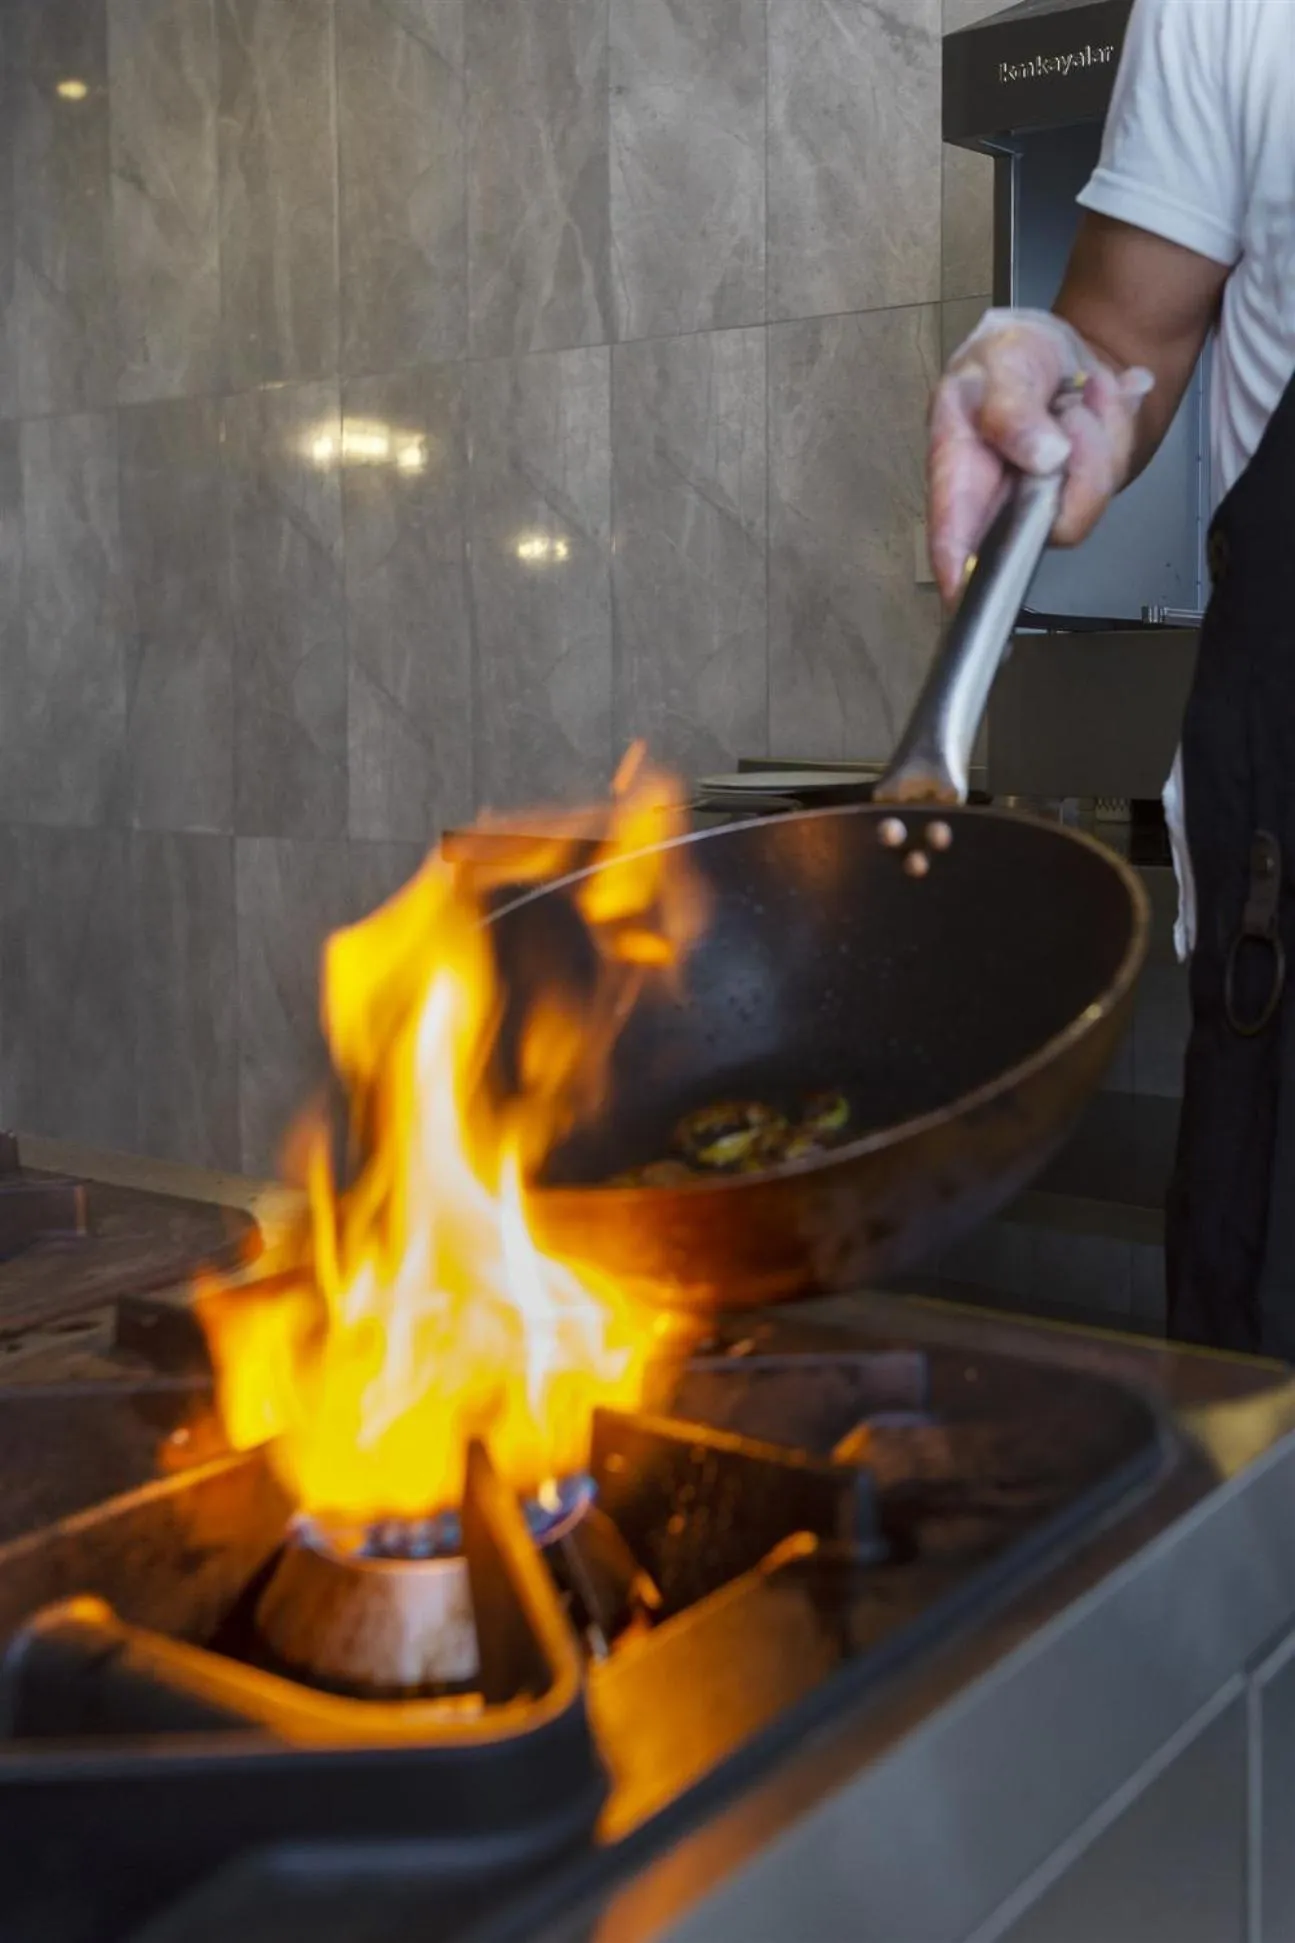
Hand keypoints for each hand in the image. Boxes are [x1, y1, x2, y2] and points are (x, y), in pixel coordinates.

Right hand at [927, 307, 1153, 604]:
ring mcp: (1039, 506)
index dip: (956, 569)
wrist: (1062, 347)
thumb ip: (1011, 408)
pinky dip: (1115, 429)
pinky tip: (1094, 405)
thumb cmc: (1011, 354)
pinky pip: (1110, 480)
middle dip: (1075, 466)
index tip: (964, 594)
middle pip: (1036, 531)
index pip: (952, 534)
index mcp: (957, 469)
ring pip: (1083, 505)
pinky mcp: (1076, 499)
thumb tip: (1042, 458)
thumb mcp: (1000, 358)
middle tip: (1070, 408)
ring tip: (1079, 396)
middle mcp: (996, 502)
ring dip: (1097, 434)